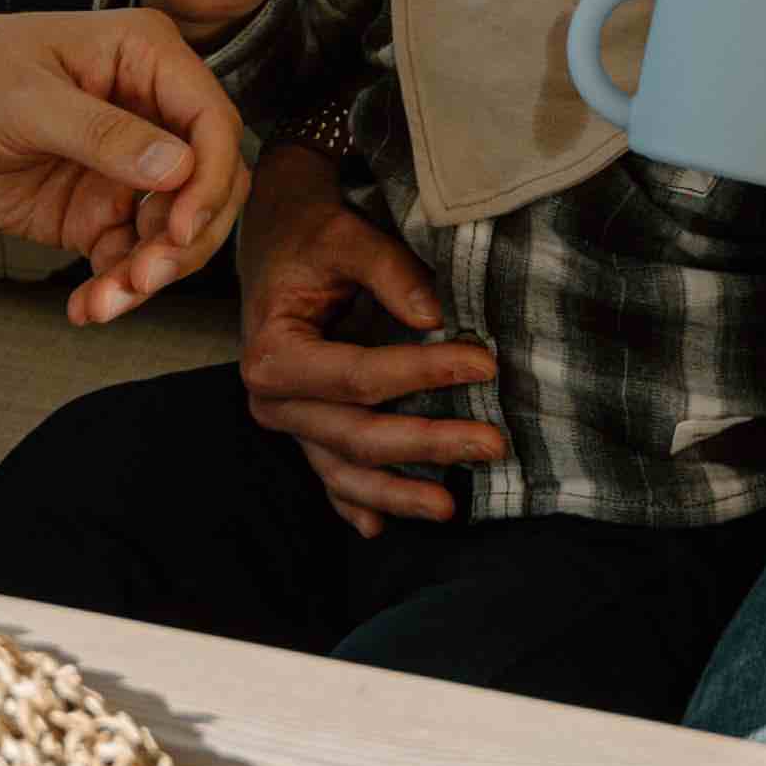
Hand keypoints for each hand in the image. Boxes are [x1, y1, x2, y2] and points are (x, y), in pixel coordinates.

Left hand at [0, 0, 250, 322]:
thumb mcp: (26, 97)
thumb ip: (104, 132)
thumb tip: (179, 168)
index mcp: (145, 59)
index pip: (211, 120)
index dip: (210, 178)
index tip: (181, 227)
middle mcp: (148, 114)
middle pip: (206, 185)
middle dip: (184, 240)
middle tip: (144, 275)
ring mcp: (124, 167)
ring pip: (171, 232)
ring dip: (148, 274)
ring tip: (107, 300)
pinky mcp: (96, 211)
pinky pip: (126, 257)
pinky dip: (114, 288)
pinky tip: (87, 308)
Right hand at [228, 147, 502, 535]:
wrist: (274, 236)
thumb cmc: (310, 236)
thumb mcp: (346, 238)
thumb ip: (390, 271)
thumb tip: (436, 318)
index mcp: (273, 354)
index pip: (360, 377)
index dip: (425, 374)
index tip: (485, 365)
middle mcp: (272, 401)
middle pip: (357, 435)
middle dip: (428, 443)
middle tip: (492, 444)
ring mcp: (288, 423)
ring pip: (343, 472)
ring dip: (397, 494)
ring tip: (450, 508)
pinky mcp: (304, 432)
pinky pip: (330, 477)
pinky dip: (355, 503)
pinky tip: (379, 528)